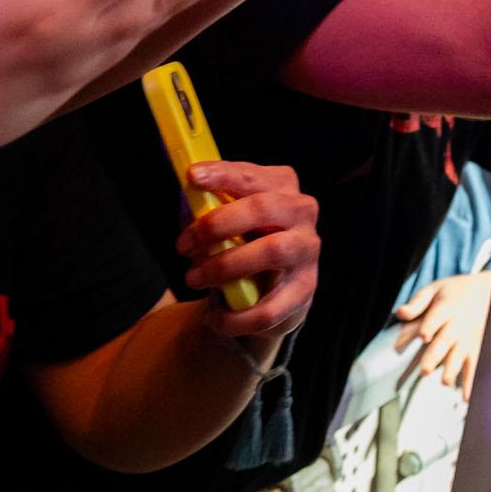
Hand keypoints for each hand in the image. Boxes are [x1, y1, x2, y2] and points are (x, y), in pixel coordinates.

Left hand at [178, 159, 317, 344]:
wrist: (265, 291)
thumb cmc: (238, 243)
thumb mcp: (221, 221)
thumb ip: (204, 208)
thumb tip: (187, 197)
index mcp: (281, 187)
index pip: (253, 176)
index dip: (223, 174)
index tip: (193, 177)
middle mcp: (301, 213)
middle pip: (264, 208)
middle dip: (217, 224)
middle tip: (183, 243)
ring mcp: (307, 251)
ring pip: (272, 251)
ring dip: (225, 265)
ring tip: (194, 278)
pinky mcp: (304, 289)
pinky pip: (270, 306)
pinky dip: (235, 316)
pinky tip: (214, 317)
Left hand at [389, 268, 490, 393]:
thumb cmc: (457, 291)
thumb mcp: (436, 289)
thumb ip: (417, 303)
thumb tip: (400, 313)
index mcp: (446, 307)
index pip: (436, 317)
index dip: (430, 325)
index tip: (423, 335)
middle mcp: (458, 324)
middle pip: (445, 340)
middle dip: (435, 355)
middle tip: (425, 370)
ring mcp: (468, 338)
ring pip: (460, 355)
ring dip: (453, 369)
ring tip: (445, 382)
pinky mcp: (476, 349)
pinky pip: (473, 367)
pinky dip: (470, 383)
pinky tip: (465, 398)